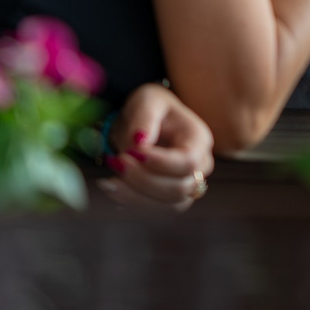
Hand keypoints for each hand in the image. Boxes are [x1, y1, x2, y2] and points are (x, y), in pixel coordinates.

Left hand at [100, 83, 216, 209]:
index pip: (188, 161)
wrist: (146, 121)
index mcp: (199, 139)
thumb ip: (144, 118)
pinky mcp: (171, 198)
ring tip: (108, 181)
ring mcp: (189, 184)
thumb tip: (138, 144)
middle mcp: (201, 165)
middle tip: (115, 161)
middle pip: (180, 187)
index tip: (131, 152)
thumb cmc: (151, 106)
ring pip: (170, 205)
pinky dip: (132, 203)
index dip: (160, 163)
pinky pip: (156, 210)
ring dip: (136, 197)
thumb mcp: (147, 99)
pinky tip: (112, 187)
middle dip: (143, 180)